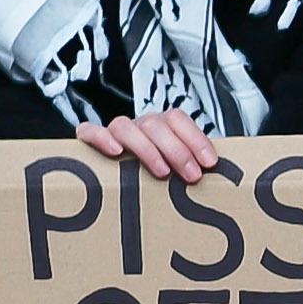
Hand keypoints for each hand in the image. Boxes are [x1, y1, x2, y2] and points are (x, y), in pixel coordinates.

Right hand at [75, 107, 215, 181]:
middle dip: (177, 150)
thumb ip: (189, 168)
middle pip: (155, 124)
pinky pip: (88, 131)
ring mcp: (113, 132)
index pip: (177, 119)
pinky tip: (116, 152)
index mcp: (159, 126)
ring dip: (146, 148)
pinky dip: (101, 138)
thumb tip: (214, 179)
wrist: (110, 184)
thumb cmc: (151, 178)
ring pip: (125, 126)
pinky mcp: (89, 141)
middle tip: (192, 176)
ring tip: (162, 173)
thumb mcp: (173, 172)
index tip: (209, 163)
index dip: (195, 138)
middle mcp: (137, 125)